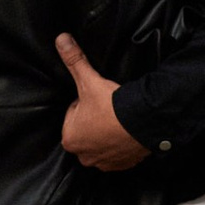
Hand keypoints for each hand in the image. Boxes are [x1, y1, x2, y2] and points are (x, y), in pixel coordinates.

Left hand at [55, 33, 146, 171]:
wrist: (143, 123)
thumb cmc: (112, 107)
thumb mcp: (89, 81)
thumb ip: (74, 61)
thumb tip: (61, 40)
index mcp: (69, 138)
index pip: (74, 115)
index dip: (85, 102)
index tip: (97, 99)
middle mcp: (83, 156)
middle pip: (87, 130)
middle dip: (95, 120)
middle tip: (108, 108)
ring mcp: (104, 163)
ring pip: (102, 142)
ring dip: (108, 133)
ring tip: (118, 119)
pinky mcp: (123, 165)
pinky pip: (119, 153)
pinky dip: (122, 144)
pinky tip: (126, 131)